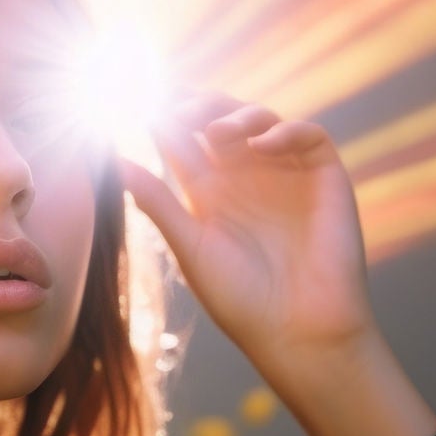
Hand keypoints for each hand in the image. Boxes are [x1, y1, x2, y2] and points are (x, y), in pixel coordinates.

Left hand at [117, 90, 380, 373]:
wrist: (299, 332)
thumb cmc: (241, 299)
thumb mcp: (190, 245)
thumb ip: (156, 200)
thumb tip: (110, 160)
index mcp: (211, 194)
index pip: (185, 142)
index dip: (166, 119)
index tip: (141, 104)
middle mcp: (247, 178)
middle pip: (221, 121)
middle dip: (199, 106)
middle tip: (178, 105)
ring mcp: (286, 174)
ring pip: (262, 120)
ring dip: (238, 115)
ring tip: (216, 130)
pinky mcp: (325, 177)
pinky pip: (309, 135)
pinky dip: (286, 131)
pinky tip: (261, 146)